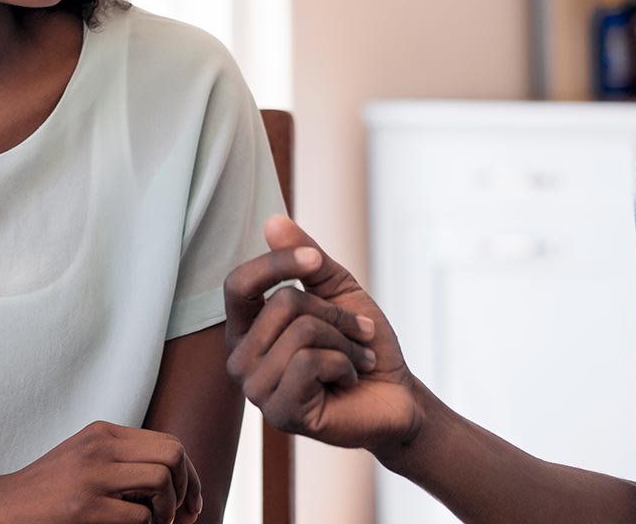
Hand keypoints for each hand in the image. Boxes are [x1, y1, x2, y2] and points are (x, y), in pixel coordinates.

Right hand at [0, 421, 200, 523]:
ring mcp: (92, 475)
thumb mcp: (84, 459)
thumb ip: (119, 459)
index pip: (168, 442)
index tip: (190, 501)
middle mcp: (100, 446)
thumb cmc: (45, 491)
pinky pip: (140, 516)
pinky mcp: (84, 507)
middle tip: (181, 516)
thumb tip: (172, 480)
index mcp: (102, 433)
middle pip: (173, 454)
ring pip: (162, 479)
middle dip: (187, 489)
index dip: (188, 474)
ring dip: (168, 510)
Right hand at [224, 215, 421, 456]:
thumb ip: (306, 258)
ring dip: (344, 343)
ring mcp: (256, 390)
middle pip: (282, 303)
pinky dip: (344, 365)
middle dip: (334, 313)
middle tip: (357, 334)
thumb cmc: (364, 346)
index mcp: (247, 329)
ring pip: (300, 333)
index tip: (315, 261)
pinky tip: (347, 382)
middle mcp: (241, 359)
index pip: (239, 284)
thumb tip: (273, 221)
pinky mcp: (280, 414)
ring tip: (355, 360)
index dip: (276, 263)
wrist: (396, 398)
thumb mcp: (339, 291)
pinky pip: (309, 364)